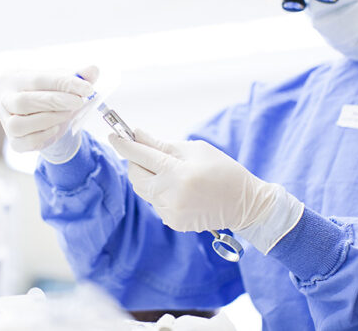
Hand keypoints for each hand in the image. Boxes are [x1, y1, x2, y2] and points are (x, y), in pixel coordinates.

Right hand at [0, 66, 97, 162]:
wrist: (42, 116)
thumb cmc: (49, 93)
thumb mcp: (63, 81)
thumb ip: (77, 76)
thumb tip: (93, 70)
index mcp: (12, 78)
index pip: (38, 79)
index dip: (64, 83)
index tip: (87, 88)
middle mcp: (2, 98)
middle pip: (23, 102)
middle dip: (55, 102)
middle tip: (79, 102)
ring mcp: (4, 121)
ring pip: (18, 124)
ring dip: (48, 120)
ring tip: (67, 114)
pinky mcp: (13, 141)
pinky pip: (25, 142)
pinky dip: (44, 136)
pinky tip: (56, 128)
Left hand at [109, 129, 303, 252]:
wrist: (244, 203)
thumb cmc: (222, 170)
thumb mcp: (195, 150)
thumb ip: (163, 145)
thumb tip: (138, 136)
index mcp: (177, 173)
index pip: (141, 155)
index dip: (124, 144)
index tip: (113, 134)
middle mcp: (170, 194)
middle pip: (135, 175)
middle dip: (135, 161)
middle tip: (143, 152)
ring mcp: (170, 212)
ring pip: (143, 189)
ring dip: (149, 177)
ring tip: (171, 173)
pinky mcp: (173, 222)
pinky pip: (155, 203)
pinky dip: (160, 192)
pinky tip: (179, 190)